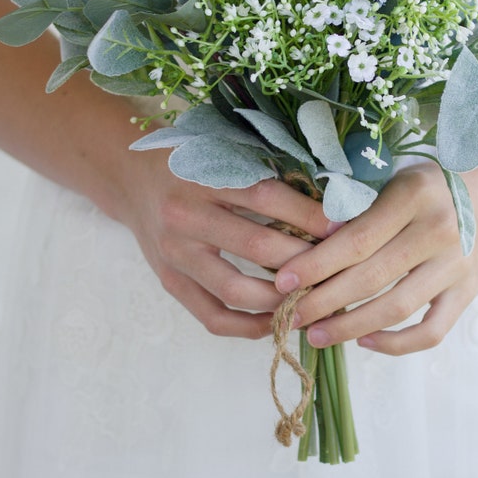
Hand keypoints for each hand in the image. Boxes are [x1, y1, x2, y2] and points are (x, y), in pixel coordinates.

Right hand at [124, 149, 337, 338]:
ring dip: (282, 299)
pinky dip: (249, 326)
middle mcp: (185, 216)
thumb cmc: (192, 161)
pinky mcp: (170, 281)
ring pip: (237, 289)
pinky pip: (213, 316)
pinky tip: (277, 322)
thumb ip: (266, 170)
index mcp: (204, 177)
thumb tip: (330, 199)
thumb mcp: (223, 152)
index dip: (310, 215)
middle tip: (339, 268)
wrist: (131, 177)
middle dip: (305, 261)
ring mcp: (175, 254)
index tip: (346, 226)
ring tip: (315, 298)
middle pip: (257, 246)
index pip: (266, 198)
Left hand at [274, 161, 477, 355]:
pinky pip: (432, 331)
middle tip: (290, 315)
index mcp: (413, 197)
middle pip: (371, 278)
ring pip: (397, 308)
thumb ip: (359, 210)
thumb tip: (306, 245)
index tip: (282, 282)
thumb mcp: (394, 181)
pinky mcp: (469, 292)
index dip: (316, 265)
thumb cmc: (429, 185)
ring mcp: (457, 265)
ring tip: (316, 335)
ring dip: (351, 327)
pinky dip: (397, 344)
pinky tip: (366, 342)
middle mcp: (439, 231)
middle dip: (323, 301)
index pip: (355, 240)